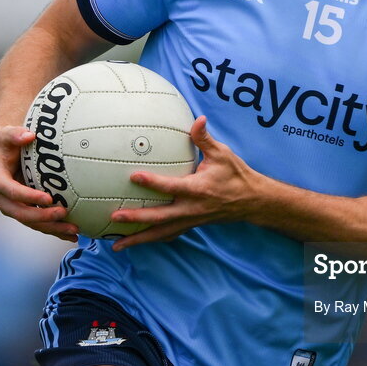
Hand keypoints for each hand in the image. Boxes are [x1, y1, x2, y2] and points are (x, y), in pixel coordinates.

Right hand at [0, 125, 78, 240]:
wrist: (3, 153)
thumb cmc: (8, 141)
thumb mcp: (7, 134)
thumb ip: (15, 134)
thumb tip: (29, 135)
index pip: (12, 192)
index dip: (28, 197)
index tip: (48, 198)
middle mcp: (2, 198)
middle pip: (21, 213)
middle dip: (42, 217)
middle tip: (64, 214)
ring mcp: (13, 207)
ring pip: (32, 222)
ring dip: (53, 228)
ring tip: (75, 231)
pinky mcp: (24, 211)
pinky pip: (39, 224)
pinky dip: (55, 229)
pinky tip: (73, 235)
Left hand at [110, 116, 259, 249]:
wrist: (251, 200)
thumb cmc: (236, 175)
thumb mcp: (222, 155)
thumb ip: (204, 139)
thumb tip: (198, 120)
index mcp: (198, 189)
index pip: (171, 186)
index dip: (152, 182)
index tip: (133, 176)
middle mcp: (192, 209)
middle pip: (160, 217)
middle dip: (137, 218)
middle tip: (115, 216)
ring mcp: (190, 220)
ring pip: (161, 233)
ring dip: (139, 239)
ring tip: (116, 245)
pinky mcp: (191, 225)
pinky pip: (168, 235)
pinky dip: (152, 239)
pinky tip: (137, 242)